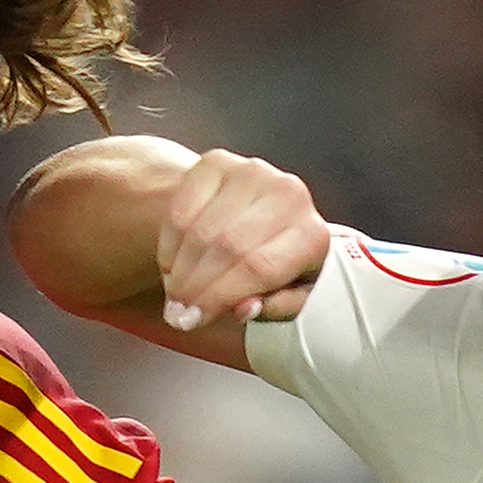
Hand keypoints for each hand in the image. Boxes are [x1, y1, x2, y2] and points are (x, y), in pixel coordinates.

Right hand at [152, 149, 335, 336]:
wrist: (264, 218)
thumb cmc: (278, 263)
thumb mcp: (287, 296)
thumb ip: (272, 307)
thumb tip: (243, 308)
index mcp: (312, 235)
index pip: (259, 268)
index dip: (219, 296)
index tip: (192, 319)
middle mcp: (288, 195)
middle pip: (228, 247)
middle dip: (195, 286)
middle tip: (177, 311)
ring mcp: (253, 173)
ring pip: (202, 229)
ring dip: (180, 267)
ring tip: (175, 289)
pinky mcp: (219, 163)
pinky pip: (182, 207)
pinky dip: (170, 241)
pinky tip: (173, 261)